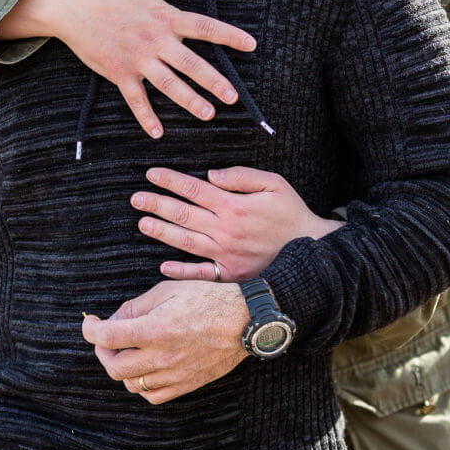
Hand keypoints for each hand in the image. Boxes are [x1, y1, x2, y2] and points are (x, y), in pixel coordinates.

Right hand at [0, 0, 255, 136]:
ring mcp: (136, 58)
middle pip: (191, 64)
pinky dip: (145, 116)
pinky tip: (158, 132)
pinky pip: (135, 98)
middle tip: (233, 97)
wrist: (68, 4)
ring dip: (189, 100)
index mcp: (164, 15)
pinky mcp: (118, 72)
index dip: (230, 36)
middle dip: (214, 81)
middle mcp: (154, 39)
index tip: (251, 45)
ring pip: (168, 84)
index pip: (204, 27)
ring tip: (208, 115)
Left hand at [81, 280, 248, 403]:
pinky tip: (145, 368)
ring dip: (122, 367)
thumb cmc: (206, 299)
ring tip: (128, 351)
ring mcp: (174, 374)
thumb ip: (136, 306)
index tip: (90, 323)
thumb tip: (112, 321)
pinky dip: (142, 384)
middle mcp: (162, 355)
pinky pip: (153, 395)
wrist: (244, 320)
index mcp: (155, 328)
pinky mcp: (186, 385)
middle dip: (103, 352)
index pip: (107, 337)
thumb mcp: (167, 290)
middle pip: (114, 366)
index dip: (90, 329)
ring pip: (131, 384)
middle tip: (107, 340)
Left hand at [131, 165, 344, 281]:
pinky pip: (201, 274)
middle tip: (136, 199)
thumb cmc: (292, 215)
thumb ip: (241, 176)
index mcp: (234, 206)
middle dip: (157, 204)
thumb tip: (211, 174)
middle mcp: (225, 231)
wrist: (313, 252)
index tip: (151, 174)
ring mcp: (226, 255)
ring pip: (186, 242)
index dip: (170, 180)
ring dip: (162, 232)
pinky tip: (163, 267)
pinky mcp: (231, 275)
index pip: (194, 189)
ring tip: (142, 224)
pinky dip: (181, 272)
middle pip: (183, 215)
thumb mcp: (274, 184)